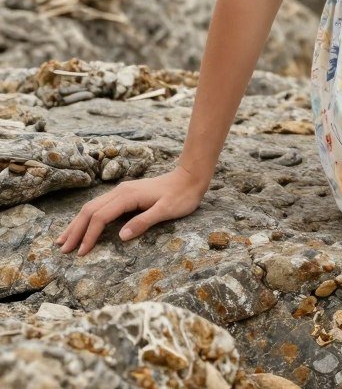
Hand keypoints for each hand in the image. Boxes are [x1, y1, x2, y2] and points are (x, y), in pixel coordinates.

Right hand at [55, 166, 208, 255]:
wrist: (190, 177)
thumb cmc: (182, 196)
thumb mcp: (167, 210)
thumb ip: (144, 222)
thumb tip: (121, 236)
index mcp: (128, 196)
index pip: (101, 217)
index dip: (89, 235)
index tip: (81, 252)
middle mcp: (121, 191)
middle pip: (90, 210)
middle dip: (75, 230)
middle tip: (62, 249)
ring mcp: (122, 191)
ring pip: (92, 206)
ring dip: (77, 223)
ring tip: (64, 239)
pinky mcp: (125, 194)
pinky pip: (100, 205)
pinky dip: (88, 217)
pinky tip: (83, 225)